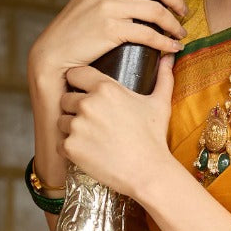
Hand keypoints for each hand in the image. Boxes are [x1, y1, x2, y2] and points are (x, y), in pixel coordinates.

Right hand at [29, 0, 187, 101]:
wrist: (54, 52)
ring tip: (180, 33)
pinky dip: (166, 42)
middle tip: (184, 12)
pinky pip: (149, 34)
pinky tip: (172, 48)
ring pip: (156, 10)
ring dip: (174, 24)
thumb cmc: (76, 30)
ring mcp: (108, 7)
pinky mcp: (111, 29)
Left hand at [58, 56, 176, 205]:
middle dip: (75, 109)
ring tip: (93, 139)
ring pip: (61, 121)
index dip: (79, 83)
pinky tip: (90, 153)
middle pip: (66, 98)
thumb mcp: (160, 104)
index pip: (76, 74)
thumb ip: (163, 77)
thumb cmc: (154, 138)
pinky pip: (60, 143)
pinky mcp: (70, 147)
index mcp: (105, 88)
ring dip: (72, 129)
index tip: (86, 93)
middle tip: (94, 123)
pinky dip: (71, 149)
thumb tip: (170, 57)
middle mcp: (87, 104)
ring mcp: (76, 126)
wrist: (149, 173)